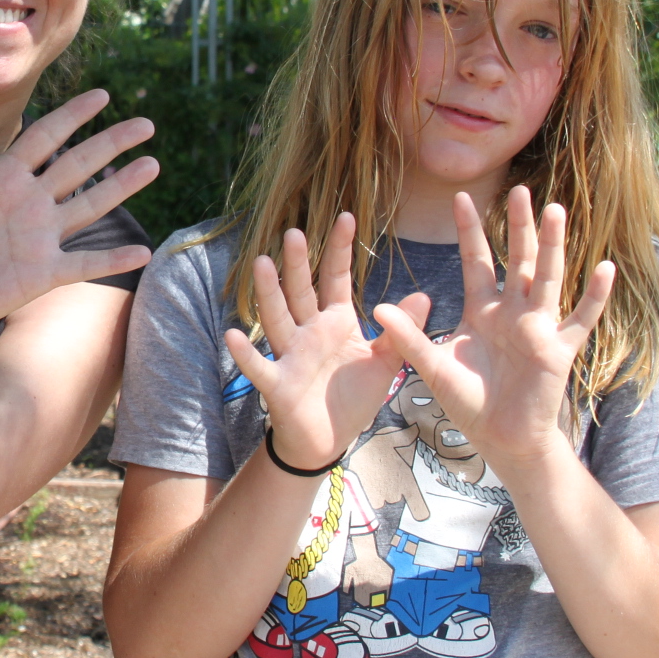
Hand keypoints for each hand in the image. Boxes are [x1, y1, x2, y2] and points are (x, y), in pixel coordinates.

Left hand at [0, 89, 155, 337]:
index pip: (45, 137)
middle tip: (147, 124)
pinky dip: (112, 259)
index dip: (73, 116)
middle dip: (111, 143)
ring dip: (122, 187)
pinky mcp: (41, 273)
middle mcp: (30, 203)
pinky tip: (142, 251)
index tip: (103, 95)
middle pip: (78, 165)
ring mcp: (40, 238)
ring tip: (153, 165)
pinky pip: (84, 264)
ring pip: (90, 206)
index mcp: (5, 177)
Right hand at [224, 213, 429, 470]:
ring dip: (269, 293)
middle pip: (301, 291)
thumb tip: (425, 296)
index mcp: (336, 323)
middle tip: (296, 231)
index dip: (341, 250)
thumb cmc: (352, 399)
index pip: (336, 278)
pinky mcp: (278, 384)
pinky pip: (260, 367)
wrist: (328, 441)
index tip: (347, 216)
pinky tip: (233, 334)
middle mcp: (308, 332)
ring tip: (261, 262)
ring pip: (277, 318)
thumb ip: (402, 332)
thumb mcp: (385, 364)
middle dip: (298, 263)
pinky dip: (246, 353)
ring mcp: (290, 355)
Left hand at [370, 188, 614, 470]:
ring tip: (555, 211)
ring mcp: (539, 328)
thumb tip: (377, 308)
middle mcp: (513, 311)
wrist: (500, 439)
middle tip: (520, 189)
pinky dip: (594, 296)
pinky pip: (581, 319)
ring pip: (547, 278)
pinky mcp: (559, 350)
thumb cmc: (468, 401)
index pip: (476, 260)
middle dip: (518, 226)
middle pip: (517, 259)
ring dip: (552, 246)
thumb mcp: (433, 366)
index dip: (470, 230)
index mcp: (482, 310)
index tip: (461, 196)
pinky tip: (605, 269)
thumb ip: (409, 336)